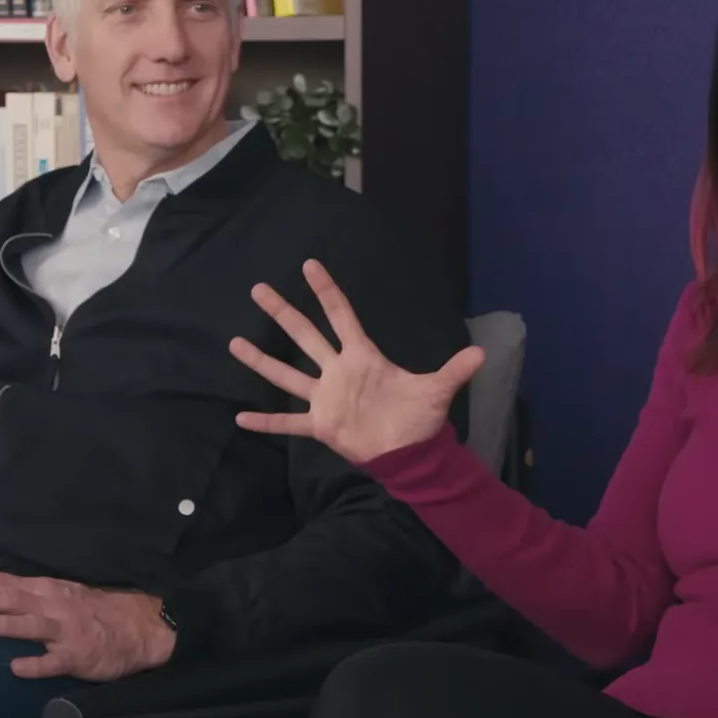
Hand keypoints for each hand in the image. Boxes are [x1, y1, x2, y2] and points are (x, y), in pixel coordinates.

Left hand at [0, 572, 173, 679]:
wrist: (142, 628)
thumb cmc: (96, 612)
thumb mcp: (62, 596)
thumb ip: (29, 597)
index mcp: (46, 590)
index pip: (3, 582)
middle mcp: (53, 606)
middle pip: (10, 598)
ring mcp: (65, 632)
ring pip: (32, 625)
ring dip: (6, 624)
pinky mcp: (78, 657)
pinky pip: (54, 662)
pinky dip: (35, 664)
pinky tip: (17, 668)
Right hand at [229, 259, 484, 464]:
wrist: (410, 453)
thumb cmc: (421, 418)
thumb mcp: (438, 390)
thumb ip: (455, 370)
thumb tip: (483, 353)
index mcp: (363, 356)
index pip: (340, 315)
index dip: (326, 291)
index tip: (309, 264)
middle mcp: (339, 371)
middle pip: (305, 335)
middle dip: (283, 312)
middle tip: (259, 289)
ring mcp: (326, 397)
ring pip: (287, 374)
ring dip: (262, 360)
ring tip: (234, 342)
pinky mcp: (321, 425)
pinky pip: (288, 422)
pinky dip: (266, 421)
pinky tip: (240, 418)